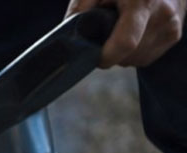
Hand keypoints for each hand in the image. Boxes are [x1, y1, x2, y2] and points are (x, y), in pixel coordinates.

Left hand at [69, 0, 184, 66]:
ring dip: (122, 52)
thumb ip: (81, 8)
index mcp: (141, 2)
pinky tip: (133, 32)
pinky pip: (145, 57)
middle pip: (127, 55)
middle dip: (110, 51)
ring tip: (120, 28)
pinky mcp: (174, 35)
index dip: (105, 56)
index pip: (125, 43)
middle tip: (105, 32)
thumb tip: (66, 35)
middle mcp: (161, 15)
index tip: (93, 56)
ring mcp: (171, 27)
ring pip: (135, 59)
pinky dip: (134, 51)